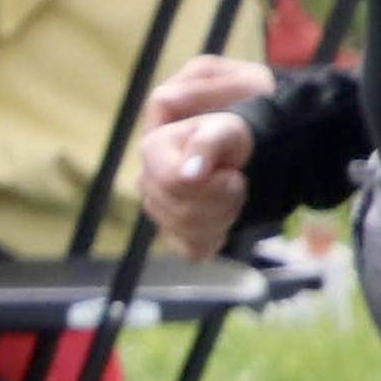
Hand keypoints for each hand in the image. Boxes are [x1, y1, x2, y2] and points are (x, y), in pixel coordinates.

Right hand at [135, 111, 252, 256]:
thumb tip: (188, 175)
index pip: (173, 184)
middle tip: (234, 181)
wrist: (231, 154)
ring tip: (229, 194)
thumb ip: (206, 145)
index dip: (210, 185)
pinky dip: (215, 236)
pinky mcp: (170, 235)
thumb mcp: (225, 130)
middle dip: (221, 200)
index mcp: (151, 150)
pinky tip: (220, 214)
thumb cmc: (225, 136)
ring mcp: (155, 211)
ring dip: (223, 215)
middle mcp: (146, 183)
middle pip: (183, 212)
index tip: (229, 172)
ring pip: (191, 232)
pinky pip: (193, 250)